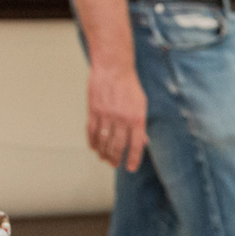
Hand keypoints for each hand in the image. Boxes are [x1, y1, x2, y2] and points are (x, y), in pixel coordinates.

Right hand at [85, 58, 148, 172]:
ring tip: (104, 158)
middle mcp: (122, 119)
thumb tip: (143, 142)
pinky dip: (92, 142)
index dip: (132, 159)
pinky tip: (94, 147)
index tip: (129, 168)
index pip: (135, 145)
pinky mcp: (94, 110)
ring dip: (103, 153)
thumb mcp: (141, 104)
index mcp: (137, 118)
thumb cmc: (129, 86)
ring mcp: (106, 115)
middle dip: (115, 158)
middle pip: (117, 146)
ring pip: (103, 141)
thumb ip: (141, 124)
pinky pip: (92, 131)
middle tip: (114, 164)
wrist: (113, 67)